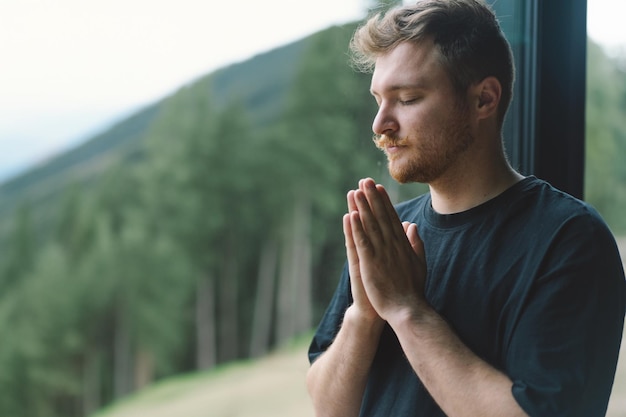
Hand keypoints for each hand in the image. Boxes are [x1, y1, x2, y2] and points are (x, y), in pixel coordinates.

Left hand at [347, 178, 426, 321]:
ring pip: (370, 225)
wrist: (407, 309)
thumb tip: (412, 225)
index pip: (392, 218)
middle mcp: (392, 245)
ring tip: (356, 191)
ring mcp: (381, 253)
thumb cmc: (412, 290)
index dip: (384, 202)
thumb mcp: (419, 263)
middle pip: (380, 216)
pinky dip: (356, 228)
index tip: (379, 187)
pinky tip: (350, 215)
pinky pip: (362, 242)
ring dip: (363, 207)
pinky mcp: (370, 263)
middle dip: (372, 198)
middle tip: (365, 180)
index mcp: (402, 244)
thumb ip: (416, 243)